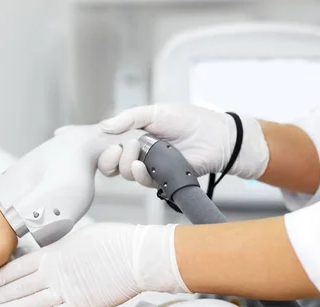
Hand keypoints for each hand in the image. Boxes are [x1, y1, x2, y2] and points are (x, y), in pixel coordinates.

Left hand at [0, 223, 189, 306]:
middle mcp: (54, 274)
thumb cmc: (113, 242)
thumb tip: (48, 258)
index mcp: (53, 254)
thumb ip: (58, 252)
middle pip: (17, 288)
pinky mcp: (80, 306)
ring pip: (29, 303)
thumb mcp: (78, 239)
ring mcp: (66, 291)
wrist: (137, 255)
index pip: (16, 268)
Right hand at [97, 104, 269, 186]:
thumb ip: (129, 117)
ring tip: (137, 150)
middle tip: (119, 148)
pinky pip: (143, 182)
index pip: (110, 147)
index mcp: (134, 136)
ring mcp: (150, 167)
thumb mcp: (155, 111)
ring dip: (125, 164)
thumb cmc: (189, 120)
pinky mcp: (161, 179)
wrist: (215, 137)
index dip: (104, 149)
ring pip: (125, 174)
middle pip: (113, 164)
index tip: (108, 142)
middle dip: (110, 159)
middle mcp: (139, 153)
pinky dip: (138, 175)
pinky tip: (140, 165)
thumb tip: (104, 126)